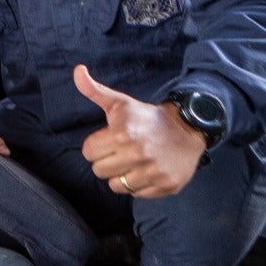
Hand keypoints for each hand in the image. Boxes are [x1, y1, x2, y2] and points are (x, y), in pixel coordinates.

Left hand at [77, 65, 204, 198]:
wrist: (187, 128)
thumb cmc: (147, 118)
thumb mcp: (120, 102)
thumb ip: (94, 90)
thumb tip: (77, 70)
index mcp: (121, 134)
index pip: (88, 153)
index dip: (96, 146)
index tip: (110, 140)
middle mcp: (137, 155)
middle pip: (99, 171)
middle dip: (107, 161)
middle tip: (121, 151)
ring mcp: (153, 172)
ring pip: (116, 186)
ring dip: (121, 175)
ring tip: (133, 162)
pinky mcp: (166, 185)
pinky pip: (137, 194)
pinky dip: (140, 185)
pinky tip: (147, 170)